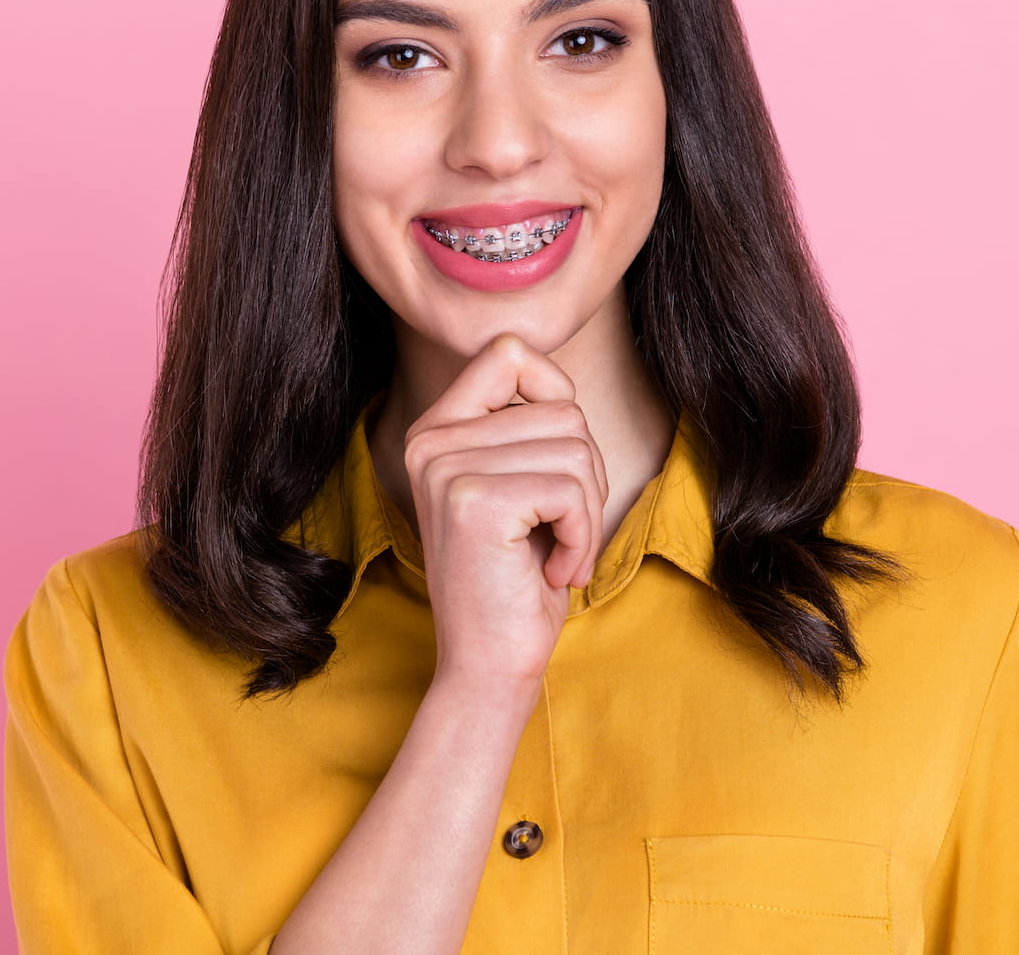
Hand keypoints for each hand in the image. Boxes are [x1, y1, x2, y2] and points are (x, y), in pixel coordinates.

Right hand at [400, 332, 609, 690]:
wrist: (488, 665)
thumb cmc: (518, 578)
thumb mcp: (520, 485)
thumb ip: (526, 427)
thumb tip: (555, 376)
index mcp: (436, 430)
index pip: (510, 352)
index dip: (556, 393)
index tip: (555, 463)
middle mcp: (430, 440)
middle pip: (561, 409)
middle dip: (585, 475)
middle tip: (559, 530)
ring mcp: (446, 468)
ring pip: (575, 447)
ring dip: (587, 511)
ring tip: (556, 553)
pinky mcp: (473, 502)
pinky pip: (571, 488)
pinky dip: (583, 535)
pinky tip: (556, 571)